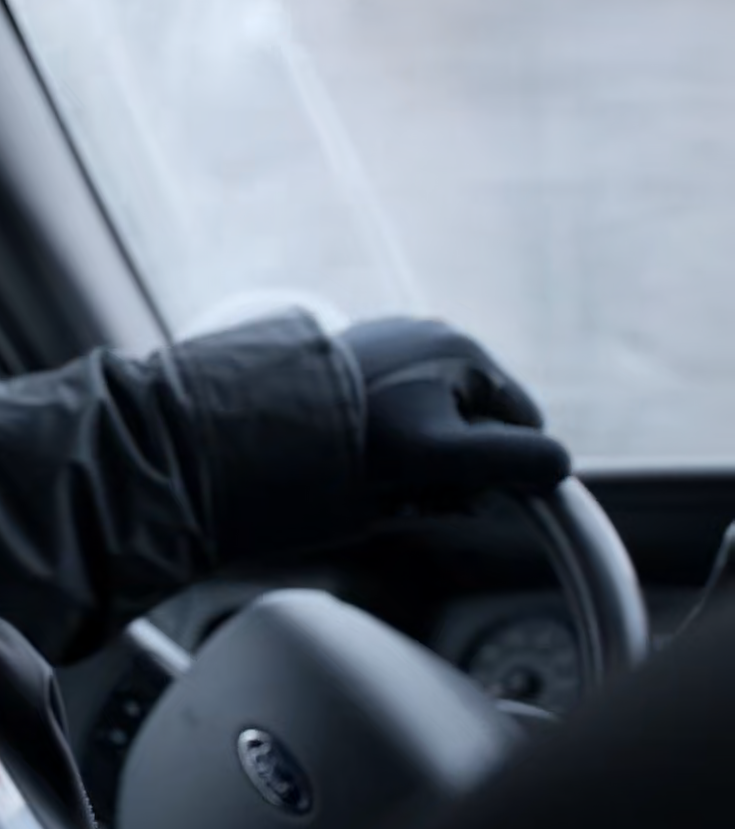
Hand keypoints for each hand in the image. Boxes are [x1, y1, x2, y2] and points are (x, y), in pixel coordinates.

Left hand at [339, 318, 570, 502]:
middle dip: (456, 464)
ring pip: (434, 419)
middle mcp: (432, 334)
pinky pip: (394, 410)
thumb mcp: (445, 456)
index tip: (459, 494)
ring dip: (419, 457)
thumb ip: (514, 461)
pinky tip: (357, 457)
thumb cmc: (358, 435)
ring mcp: (392, 342)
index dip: (503, 470)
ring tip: (378, 475)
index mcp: (465, 349)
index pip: (523, 424)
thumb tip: (561, 466)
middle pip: (477, 421)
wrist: (266, 418)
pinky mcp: (357, 359)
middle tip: (412, 489)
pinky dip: (386, 440)